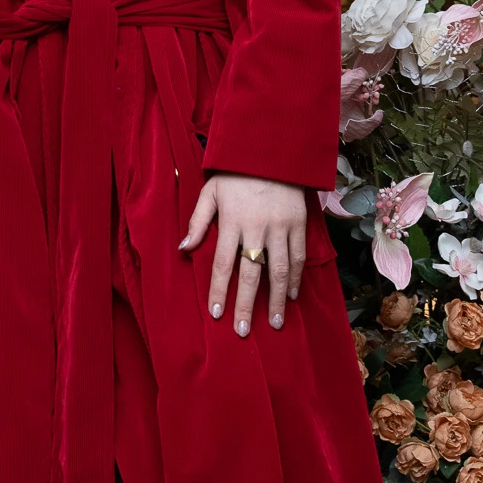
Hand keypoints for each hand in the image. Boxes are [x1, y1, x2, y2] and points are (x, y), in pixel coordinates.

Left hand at [180, 173, 306, 336]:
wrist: (272, 152)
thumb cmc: (235, 175)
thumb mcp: (210, 192)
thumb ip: (197, 221)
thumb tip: (184, 249)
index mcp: (231, 222)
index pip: (222, 263)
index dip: (219, 290)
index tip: (216, 313)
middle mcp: (256, 228)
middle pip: (251, 273)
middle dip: (247, 304)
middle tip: (244, 330)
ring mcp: (280, 227)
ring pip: (279, 269)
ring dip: (277, 299)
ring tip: (276, 322)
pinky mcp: (299, 224)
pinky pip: (298, 256)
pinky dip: (296, 277)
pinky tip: (292, 295)